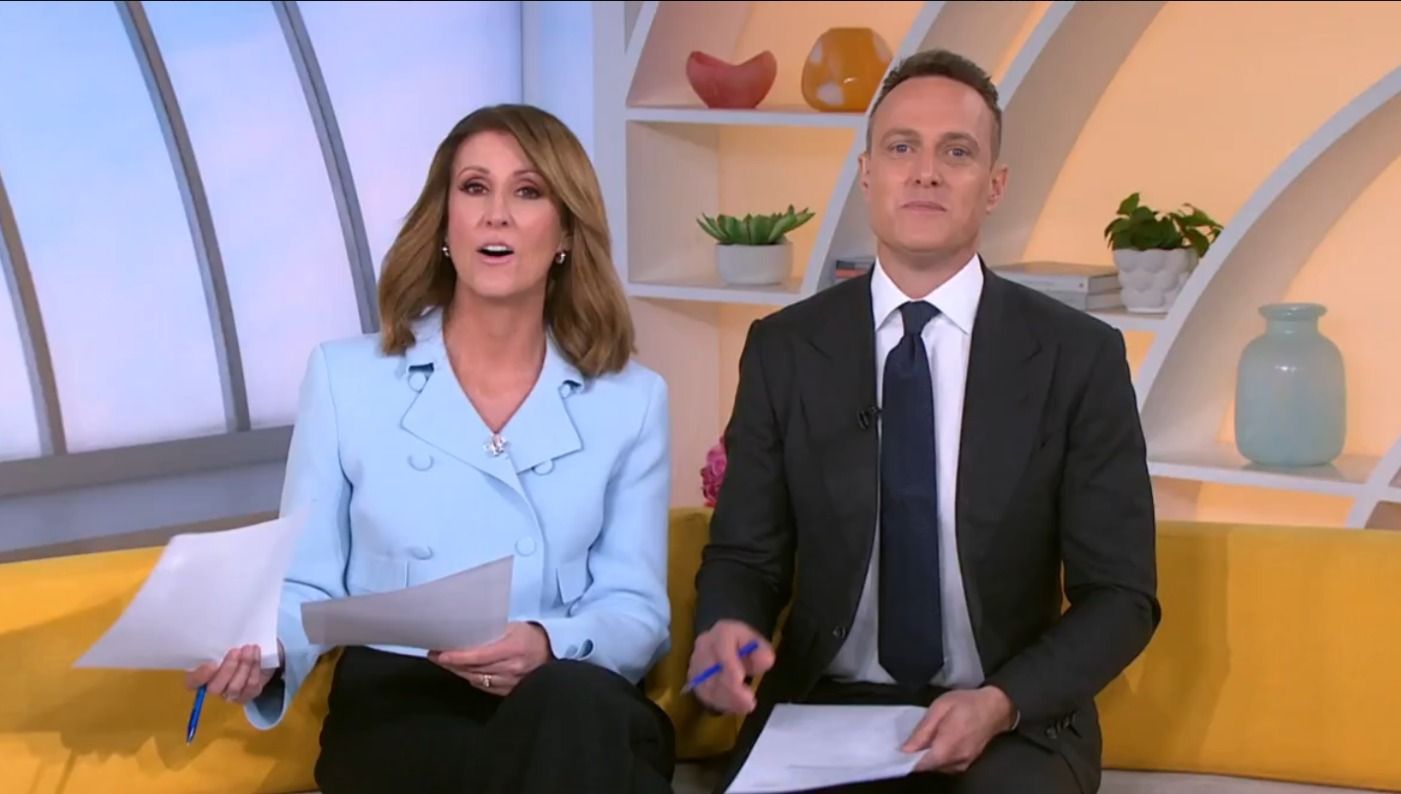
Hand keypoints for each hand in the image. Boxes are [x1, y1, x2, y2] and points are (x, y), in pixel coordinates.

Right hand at [185, 642, 283, 703]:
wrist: (253, 652)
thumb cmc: (232, 646)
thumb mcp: (222, 644)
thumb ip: (216, 645)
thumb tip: (216, 637)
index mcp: (200, 675)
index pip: (193, 682)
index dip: (200, 676)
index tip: (212, 663)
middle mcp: (213, 688)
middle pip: (215, 688)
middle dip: (227, 669)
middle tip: (236, 651)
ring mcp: (230, 694)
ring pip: (234, 688)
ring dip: (244, 666)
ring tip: (249, 648)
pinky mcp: (247, 695)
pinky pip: (251, 686)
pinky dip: (254, 669)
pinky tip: (256, 654)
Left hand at [429, 622, 552, 695]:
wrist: (551, 653)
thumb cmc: (530, 636)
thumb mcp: (513, 627)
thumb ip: (492, 632)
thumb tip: (465, 633)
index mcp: (513, 649)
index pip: (479, 656)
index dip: (457, 657)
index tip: (440, 654)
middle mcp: (511, 668)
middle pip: (474, 669)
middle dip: (452, 663)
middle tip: (435, 655)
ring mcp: (510, 682)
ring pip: (476, 679)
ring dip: (458, 671)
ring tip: (445, 662)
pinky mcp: (508, 691)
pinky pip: (483, 687)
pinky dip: (471, 678)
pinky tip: (463, 671)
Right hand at [687, 619, 774, 714]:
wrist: (728, 643)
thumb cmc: (744, 644)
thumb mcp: (759, 643)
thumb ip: (763, 651)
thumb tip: (766, 661)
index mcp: (722, 632)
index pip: (723, 650)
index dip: (730, 668)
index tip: (742, 682)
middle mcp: (704, 646)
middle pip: (712, 671)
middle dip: (731, 691)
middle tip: (749, 704)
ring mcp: (696, 663)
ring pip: (707, 686)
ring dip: (726, 700)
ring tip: (745, 707)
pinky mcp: (694, 679)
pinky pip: (704, 694)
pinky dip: (720, 703)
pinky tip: (734, 706)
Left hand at [903, 686, 1017, 773]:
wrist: (996, 707)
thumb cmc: (966, 703)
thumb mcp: (939, 708)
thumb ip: (922, 731)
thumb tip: (906, 749)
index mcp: (947, 747)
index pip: (920, 764)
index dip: (906, 759)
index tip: (898, 749)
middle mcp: (955, 761)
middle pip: (928, 766)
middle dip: (917, 756)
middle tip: (912, 739)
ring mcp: (963, 763)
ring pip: (937, 766)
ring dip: (928, 756)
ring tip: (927, 737)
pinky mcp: (967, 762)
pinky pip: (947, 764)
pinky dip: (939, 756)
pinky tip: (939, 741)